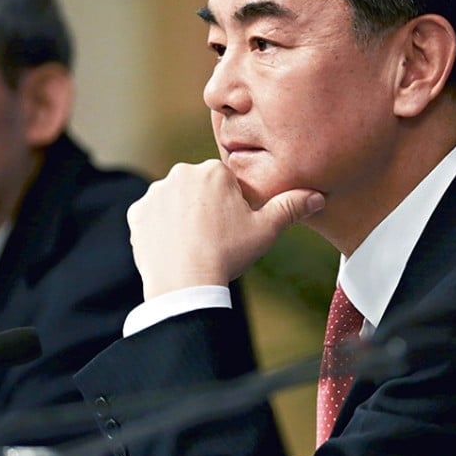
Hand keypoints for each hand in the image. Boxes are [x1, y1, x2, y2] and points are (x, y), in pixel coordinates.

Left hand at [127, 160, 324, 299]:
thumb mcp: (266, 230)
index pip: (227, 183)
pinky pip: (153, 217)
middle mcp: (180, 173)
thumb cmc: (228, 253)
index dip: (234, 207)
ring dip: (184, 217)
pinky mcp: (137, 214)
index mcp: (213, 171)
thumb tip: (318, 196)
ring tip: (195, 245)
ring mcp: (155, 193)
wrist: (185, 284)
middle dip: (208, 208)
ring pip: (176, 201)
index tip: (234, 228)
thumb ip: (291, 207)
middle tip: (216, 238)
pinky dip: (162, 229)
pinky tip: (175, 248)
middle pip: (200, 189)